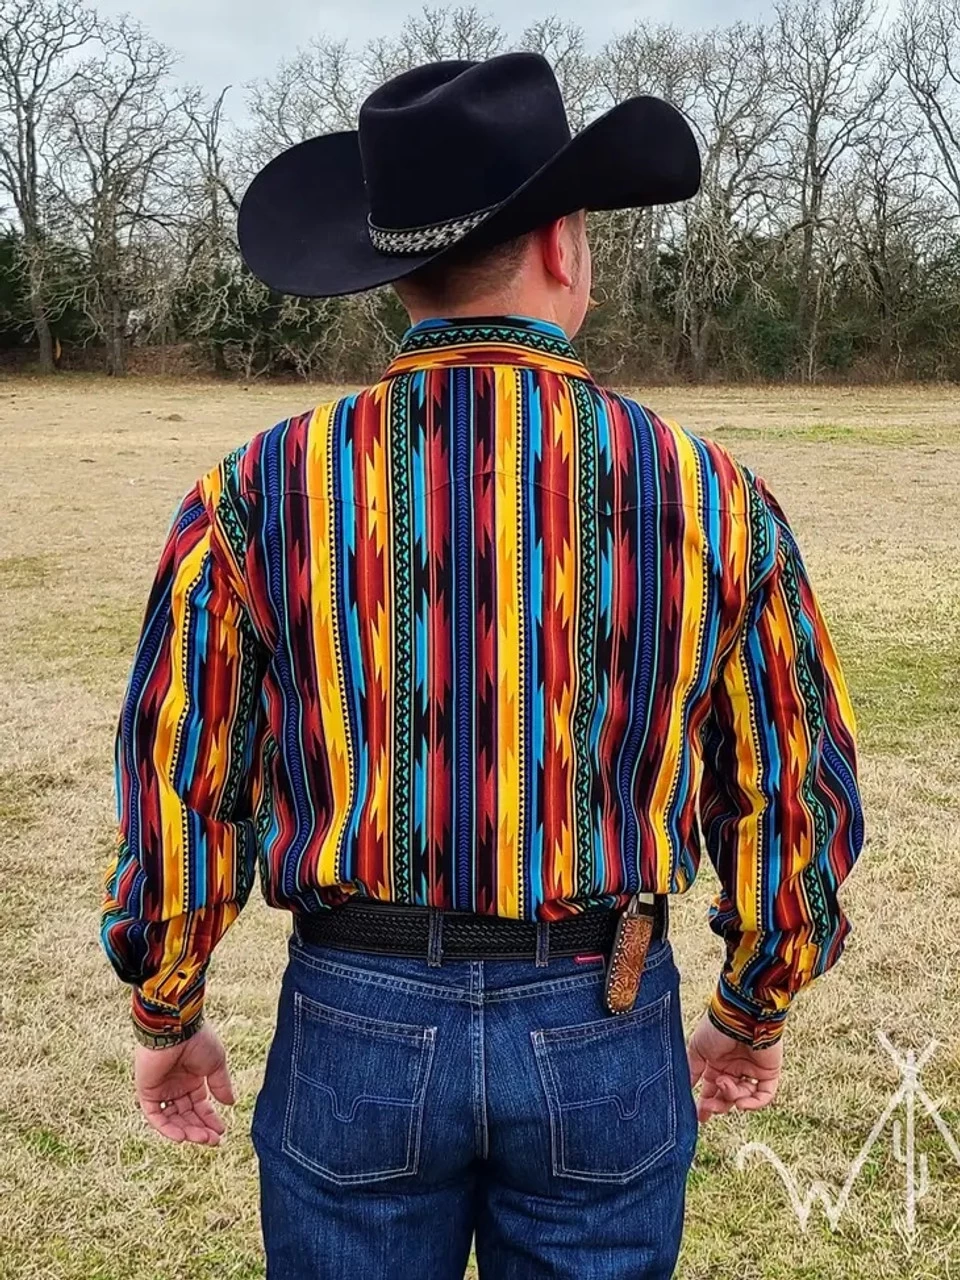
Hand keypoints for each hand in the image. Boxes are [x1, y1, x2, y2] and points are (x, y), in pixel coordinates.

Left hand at [135, 1023, 235, 1144]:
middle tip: (213, 1141)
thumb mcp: (216, 1064)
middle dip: (200, 1129)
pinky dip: (167, 1128)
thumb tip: (230, 1103)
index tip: (222, 1131)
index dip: (210, 1119)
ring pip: (172, 1119)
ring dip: (187, 1131)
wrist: (176, 1028)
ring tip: (202, 1139)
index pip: (200, 1106)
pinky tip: (183, 1136)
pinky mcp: (146, 1092)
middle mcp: (175, 1086)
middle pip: (187, 1116)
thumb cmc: (198, 1040)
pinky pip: (155, 1116)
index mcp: (192, 1078)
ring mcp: (160, 1090)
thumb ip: (221, 1085)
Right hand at [687, 1011, 782, 1122]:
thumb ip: (692, 1070)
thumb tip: (684, 1088)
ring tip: (726, 1085)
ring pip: (744, 1096)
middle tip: (708, 1108)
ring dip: (732, 1097)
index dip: (706, 1103)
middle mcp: (735, 1067)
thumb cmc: (716, 1028)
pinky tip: (741, 1104)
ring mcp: (752, 1070)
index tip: (700, 1117)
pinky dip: (753, 1103)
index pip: (712, 1088)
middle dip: (718, 1105)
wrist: (740, 1016)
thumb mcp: (697, 1049)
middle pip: (728, 1096)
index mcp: (717, 1062)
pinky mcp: (769, 1072)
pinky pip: (764, 1095)